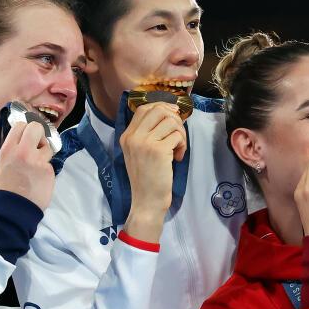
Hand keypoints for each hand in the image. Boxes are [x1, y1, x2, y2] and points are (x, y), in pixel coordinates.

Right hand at [0, 121, 55, 209]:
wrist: (15, 207)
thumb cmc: (8, 185)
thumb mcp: (3, 162)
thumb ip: (13, 148)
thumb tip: (22, 136)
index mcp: (9, 149)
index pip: (21, 125)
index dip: (26, 129)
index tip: (27, 136)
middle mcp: (23, 152)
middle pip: (37, 127)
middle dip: (39, 134)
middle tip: (37, 144)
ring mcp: (38, 161)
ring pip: (48, 146)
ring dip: (44, 153)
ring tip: (36, 166)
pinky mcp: (49, 170)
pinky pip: (50, 163)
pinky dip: (46, 169)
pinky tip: (39, 177)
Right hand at [120, 102, 186, 241]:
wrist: (146, 201)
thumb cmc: (147, 178)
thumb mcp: (139, 152)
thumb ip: (148, 133)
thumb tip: (170, 112)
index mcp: (126, 135)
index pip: (144, 108)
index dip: (162, 107)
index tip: (173, 116)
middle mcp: (133, 137)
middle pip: (159, 110)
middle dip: (174, 119)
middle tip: (178, 134)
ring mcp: (144, 143)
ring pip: (171, 121)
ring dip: (180, 133)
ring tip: (178, 148)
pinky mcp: (158, 151)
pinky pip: (177, 136)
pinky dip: (182, 145)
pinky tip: (177, 157)